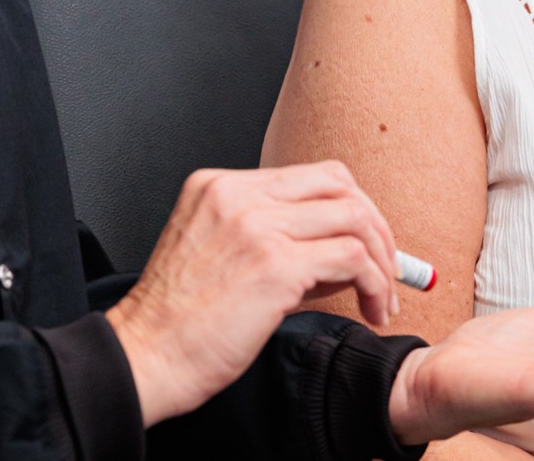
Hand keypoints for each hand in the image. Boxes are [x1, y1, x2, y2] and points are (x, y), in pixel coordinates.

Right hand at [106, 161, 398, 426]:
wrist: (145, 358)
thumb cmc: (178, 322)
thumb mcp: (217, 255)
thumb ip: (272, 239)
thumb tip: (342, 252)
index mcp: (218, 185)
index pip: (308, 176)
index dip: (349, 207)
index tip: (368, 244)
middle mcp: (238, 194)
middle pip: (337, 182)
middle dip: (375, 224)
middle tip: (389, 266)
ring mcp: (256, 224)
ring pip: (352, 217)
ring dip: (381, 259)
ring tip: (382, 298)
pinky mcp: (274, 264)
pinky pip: (351, 257)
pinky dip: (375, 282)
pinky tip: (372, 309)